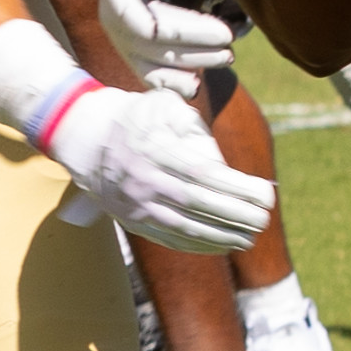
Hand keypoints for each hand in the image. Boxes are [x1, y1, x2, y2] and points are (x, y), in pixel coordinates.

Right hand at [45, 81, 274, 253]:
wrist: (84, 137)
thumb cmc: (136, 116)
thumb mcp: (164, 105)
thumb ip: (195, 129)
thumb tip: (221, 163)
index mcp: (154, 148)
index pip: (204, 174)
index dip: (238, 188)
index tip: (266, 194)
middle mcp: (142, 180)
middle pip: (197, 204)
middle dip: (236, 216)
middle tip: (265, 220)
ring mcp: (134, 205)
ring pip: (183, 227)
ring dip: (222, 236)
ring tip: (251, 239)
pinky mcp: (131, 221)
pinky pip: (169, 239)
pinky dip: (199, 245)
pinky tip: (224, 245)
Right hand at [98, 0, 241, 83]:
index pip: (144, 22)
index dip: (187, 32)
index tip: (225, 31)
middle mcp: (113, 18)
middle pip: (153, 48)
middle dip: (196, 50)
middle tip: (232, 43)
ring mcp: (124, 41)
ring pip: (155, 68)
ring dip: (194, 66)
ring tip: (228, 56)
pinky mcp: (137, 57)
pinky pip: (151, 80)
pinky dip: (174, 86)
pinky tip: (196, 86)